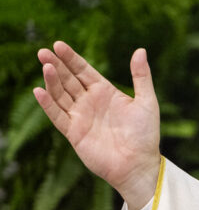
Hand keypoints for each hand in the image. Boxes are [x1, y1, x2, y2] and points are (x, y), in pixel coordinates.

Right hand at [34, 42, 161, 209]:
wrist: (138, 164)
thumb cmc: (146, 134)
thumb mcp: (147, 102)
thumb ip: (142, 76)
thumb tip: (140, 50)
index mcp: (105, 92)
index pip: (83, 71)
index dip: (71, 58)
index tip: (58, 44)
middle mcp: (90, 102)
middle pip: (68, 80)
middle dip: (56, 65)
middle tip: (43, 51)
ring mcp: (80, 117)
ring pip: (60, 95)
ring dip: (51, 81)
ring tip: (46, 66)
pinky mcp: (74, 133)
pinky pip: (57, 116)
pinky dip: (48, 104)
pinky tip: (39, 91)